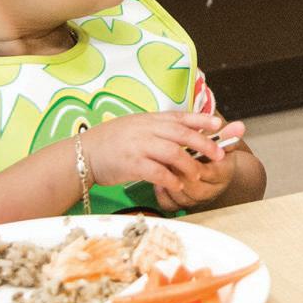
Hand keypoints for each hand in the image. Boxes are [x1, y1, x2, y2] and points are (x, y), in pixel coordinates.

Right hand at [80, 111, 244, 208]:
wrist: (83, 154)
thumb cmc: (110, 142)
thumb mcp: (134, 126)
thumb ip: (155, 128)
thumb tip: (178, 132)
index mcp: (149, 119)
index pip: (180, 116)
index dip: (201, 119)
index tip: (218, 123)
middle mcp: (147, 129)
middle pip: (182, 134)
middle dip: (204, 144)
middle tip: (219, 155)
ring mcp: (139, 146)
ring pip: (173, 153)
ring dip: (189, 165)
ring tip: (198, 175)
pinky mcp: (132, 164)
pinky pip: (158, 172)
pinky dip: (171, 179)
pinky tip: (178, 186)